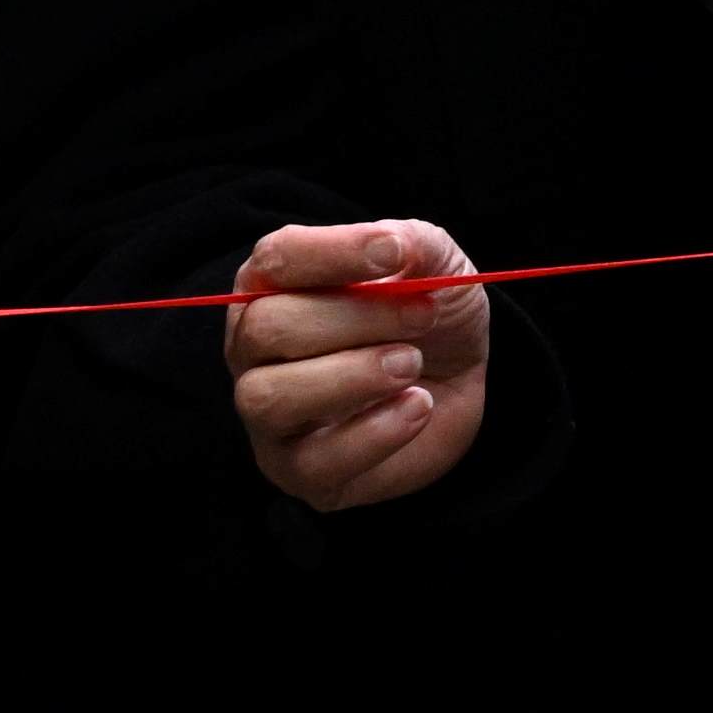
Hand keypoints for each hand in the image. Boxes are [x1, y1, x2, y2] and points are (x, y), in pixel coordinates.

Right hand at [226, 220, 487, 511]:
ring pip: (270, 397)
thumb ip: (412, 242)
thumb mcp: (433, 261)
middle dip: (358, 318)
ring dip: (355, 375)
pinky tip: (418, 406)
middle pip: (267, 327)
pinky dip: (377, 431)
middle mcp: (253, 349)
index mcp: (274, 285)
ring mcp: (267, 415)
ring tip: (411, 364)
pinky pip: (314, 461)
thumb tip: (391, 244)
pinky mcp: (299, 470)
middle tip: (424, 316)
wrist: (460, 378)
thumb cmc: (425, 312)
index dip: (333, 252)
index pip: (274, 259)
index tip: (396, 254)